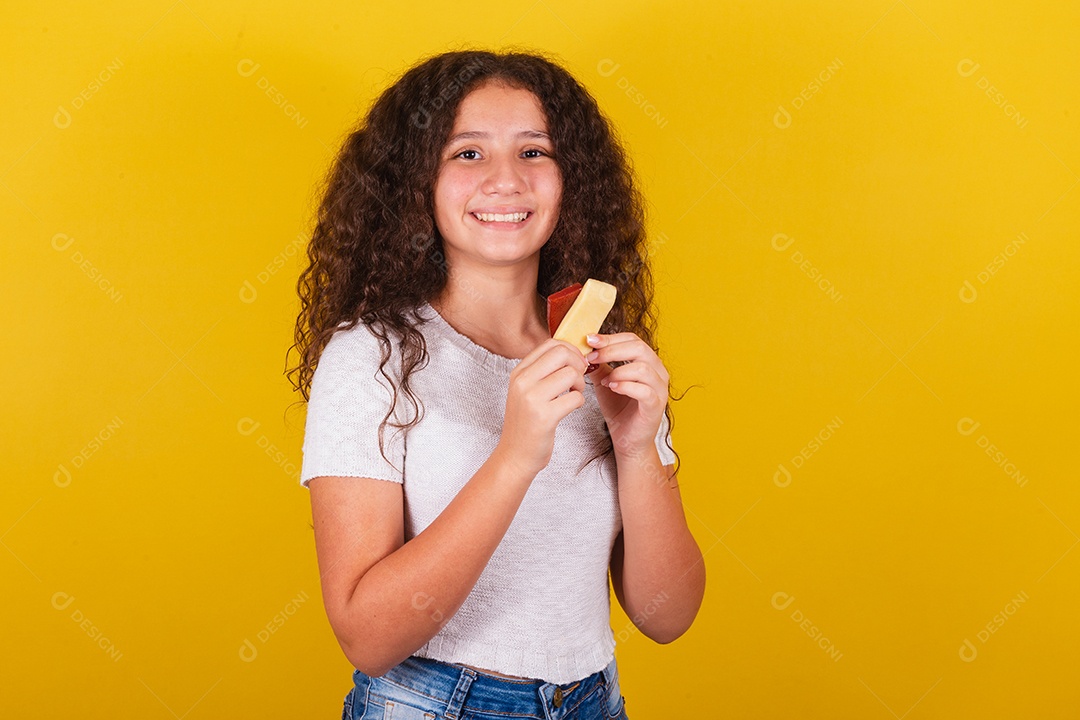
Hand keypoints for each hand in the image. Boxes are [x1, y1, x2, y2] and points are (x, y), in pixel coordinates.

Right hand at [498, 338, 588, 476]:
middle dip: (577, 364)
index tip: (576, 364)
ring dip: (580, 384)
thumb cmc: (526, 422)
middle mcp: (522, 382)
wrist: (515, 455)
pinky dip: (579, 402)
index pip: (550, 344)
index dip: (570, 350)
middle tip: (577, 380)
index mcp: (519, 372)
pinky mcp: (544, 417)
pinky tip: (571, 408)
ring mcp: (532, 399)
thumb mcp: (526, 390)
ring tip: (573, 395)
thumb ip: (542, 370)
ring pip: (571, 374)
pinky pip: (575, 398)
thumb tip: (571, 352)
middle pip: (562, 354)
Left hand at [584, 332, 669, 456]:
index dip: (610, 338)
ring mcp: (659, 389)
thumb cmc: (619, 410)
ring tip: (604, 379)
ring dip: (618, 370)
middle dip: (612, 350)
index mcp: (648, 362)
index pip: (632, 339)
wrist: (627, 440)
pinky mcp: (656, 406)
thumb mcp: (605, 382)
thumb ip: (599, 365)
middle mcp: (658, 372)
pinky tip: (611, 387)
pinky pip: (644, 390)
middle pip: (639, 348)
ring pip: (642, 368)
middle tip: (592, 356)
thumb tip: (585, 348)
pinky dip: (625, 386)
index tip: (589, 340)